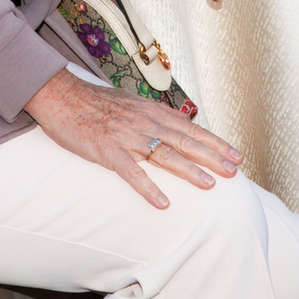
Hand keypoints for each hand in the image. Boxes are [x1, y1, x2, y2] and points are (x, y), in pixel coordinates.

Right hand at [25, 68, 239, 208]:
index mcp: (152, 112)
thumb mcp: (133, 101)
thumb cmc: (96, 102)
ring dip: (189, 170)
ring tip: (209, 184)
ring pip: (165, 155)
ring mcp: (127, 137)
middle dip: (213, 157)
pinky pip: (131, 172)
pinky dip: (148, 187)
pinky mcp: (107, 150)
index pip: (192, 129)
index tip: (236, 155)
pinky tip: (162, 202)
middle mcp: (146, 123)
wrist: (62, 96)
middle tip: (234, 172)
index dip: (216, 142)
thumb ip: (157, 113)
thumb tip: (182, 119)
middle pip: (186, 142)